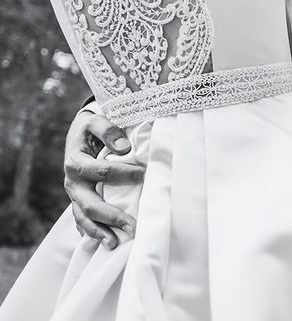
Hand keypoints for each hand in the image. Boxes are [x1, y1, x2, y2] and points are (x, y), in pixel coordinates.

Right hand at [64, 110, 143, 248]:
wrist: (79, 134)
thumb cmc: (90, 128)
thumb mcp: (95, 121)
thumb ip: (108, 131)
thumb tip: (124, 148)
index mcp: (76, 162)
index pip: (102, 171)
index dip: (124, 173)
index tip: (144, 174)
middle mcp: (73, 183)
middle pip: (90, 204)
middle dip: (110, 217)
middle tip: (132, 227)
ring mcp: (75, 195)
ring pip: (84, 218)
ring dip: (100, 232)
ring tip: (115, 244)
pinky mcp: (80, 202)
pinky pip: (83, 221)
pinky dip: (92, 233)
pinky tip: (105, 243)